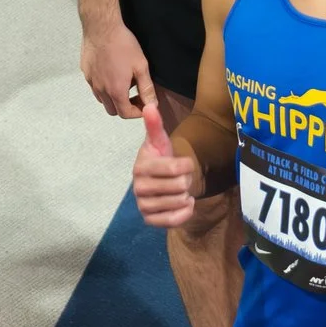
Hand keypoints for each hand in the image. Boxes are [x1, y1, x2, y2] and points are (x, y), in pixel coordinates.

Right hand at [80, 13, 153, 118]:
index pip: (126, 114)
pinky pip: (95, 88)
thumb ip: (147, 88)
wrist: (101, 27)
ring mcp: (91, 82)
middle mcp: (101, 90)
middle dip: (126, 108)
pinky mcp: (86, 73)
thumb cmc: (123, 44)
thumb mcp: (141, 66)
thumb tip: (153, 105)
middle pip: (113, 110)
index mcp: (116, 91)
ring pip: (102, 100)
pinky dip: (104, 87)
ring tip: (124, 83)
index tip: (144, 104)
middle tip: (136, 95)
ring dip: (114, 98)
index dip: (137, 112)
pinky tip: (111, 72)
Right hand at [131, 96, 201, 227]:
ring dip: (186, 195)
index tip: (187, 163)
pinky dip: (184, 212)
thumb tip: (149, 105)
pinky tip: (185, 203)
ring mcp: (143, 205)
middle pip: (179, 186)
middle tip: (181, 178)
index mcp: (140, 167)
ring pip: (178, 202)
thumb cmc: (161, 158)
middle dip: (186, 181)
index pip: (174, 169)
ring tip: (181, 189)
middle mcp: (138, 188)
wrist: (159, 181)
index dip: (187, 165)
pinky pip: (173, 221)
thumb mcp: (160, 141)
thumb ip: (155, 125)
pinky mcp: (149, 220)